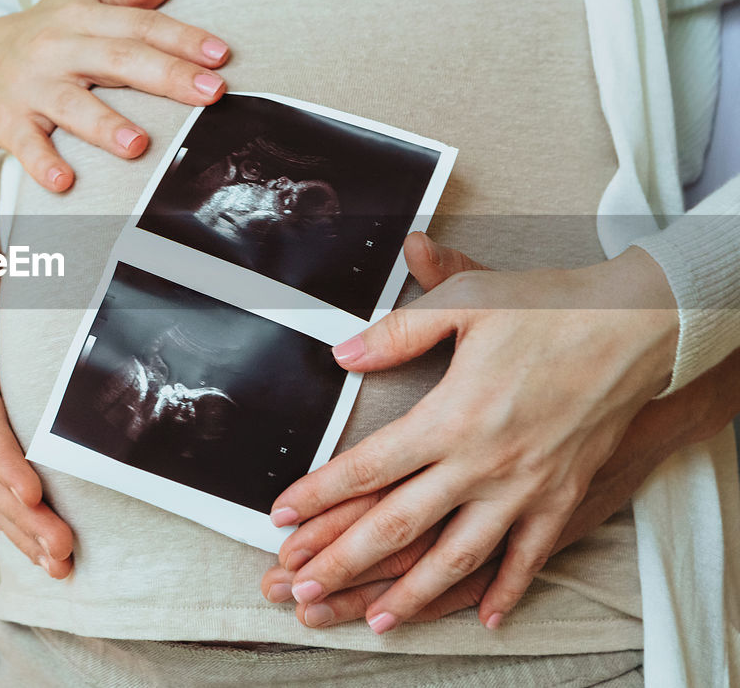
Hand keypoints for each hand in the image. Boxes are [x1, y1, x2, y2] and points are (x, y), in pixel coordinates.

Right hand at [0, 0, 229, 191]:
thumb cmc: (42, 34)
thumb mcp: (78, 1)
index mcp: (81, 19)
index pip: (139, 26)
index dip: (182, 38)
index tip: (220, 56)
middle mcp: (58, 49)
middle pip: (117, 60)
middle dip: (166, 76)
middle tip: (210, 93)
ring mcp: (32, 88)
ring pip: (72, 106)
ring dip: (105, 125)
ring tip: (138, 144)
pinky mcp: (8, 122)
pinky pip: (26, 145)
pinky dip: (42, 164)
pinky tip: (64, 181)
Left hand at [270, 237, 680, 632]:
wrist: (637, 326)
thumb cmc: (549, 309)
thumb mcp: (465, 301)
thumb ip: (397, 332)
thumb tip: (343, 353)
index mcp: (450, 416)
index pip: (367, 467)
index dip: (319, 495)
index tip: (283, 516)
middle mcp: (482, 461)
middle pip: (398, 525)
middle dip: (344, 560)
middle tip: (302, 585)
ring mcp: (524, 487)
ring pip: (458, 556)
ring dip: (412, 593)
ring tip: (376, 619)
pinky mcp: (561, 497)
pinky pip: (529, 557)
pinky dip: (507, 590)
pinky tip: (486, 616)